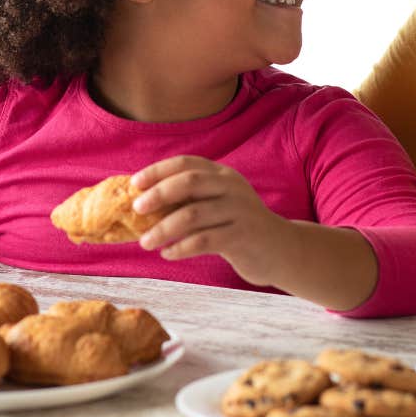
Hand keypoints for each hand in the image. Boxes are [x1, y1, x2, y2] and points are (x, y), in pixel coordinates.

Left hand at [131, 156, 290, 287]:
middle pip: (190, 182)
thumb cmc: (238, 226)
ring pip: (193, 215)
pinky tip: (168, 253)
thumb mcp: (219, 205)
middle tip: (137, 210)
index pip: (187, 163)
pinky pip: (204, 240)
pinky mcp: (243, 236)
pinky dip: (180, 247)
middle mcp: (232, 187)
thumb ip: (191, 200)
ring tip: (145, 242)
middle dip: (159, 194)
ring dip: (163, 229)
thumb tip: (144, 203)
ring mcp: (240, 211)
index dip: (158, 170)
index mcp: (223, 175)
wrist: (280, 248)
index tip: (135, 183)